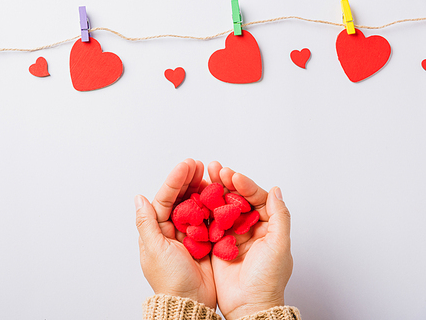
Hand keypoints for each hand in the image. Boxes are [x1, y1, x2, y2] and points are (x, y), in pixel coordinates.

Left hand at [135, 159, 215, 308]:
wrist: (192, 302)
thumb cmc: (170, 280)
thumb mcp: (155, 250)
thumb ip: (147, 223)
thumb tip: (139, 198)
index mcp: (158, 229)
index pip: (165, 199)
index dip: (175, 181)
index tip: (186, 166)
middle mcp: (173, 229)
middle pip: (181, 198)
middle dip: (189, 180)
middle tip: (199, 165)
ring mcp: (191, 233)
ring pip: (196, 204)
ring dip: (202, 189)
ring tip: (210, 174)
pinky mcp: (206, 240)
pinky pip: (211, 217)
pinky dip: (215, 205)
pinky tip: (220, 193)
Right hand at [208, 161, 292, 319]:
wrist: (248, 306)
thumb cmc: (268, 279)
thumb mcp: (279, 246)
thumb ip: (279, 216)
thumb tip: (276, 190)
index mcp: (266, 226)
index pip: (256, 198)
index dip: (245, 185)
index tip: (233, 176)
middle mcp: (248, 227)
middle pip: (237, 198)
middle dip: (226, 182)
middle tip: (215, 169)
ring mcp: (231, 235)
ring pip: (221, 207)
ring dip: (214, 191)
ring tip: (204, 176)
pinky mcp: (216, 243)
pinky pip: (209, 222)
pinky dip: (203, 209)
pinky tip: (195, 197)